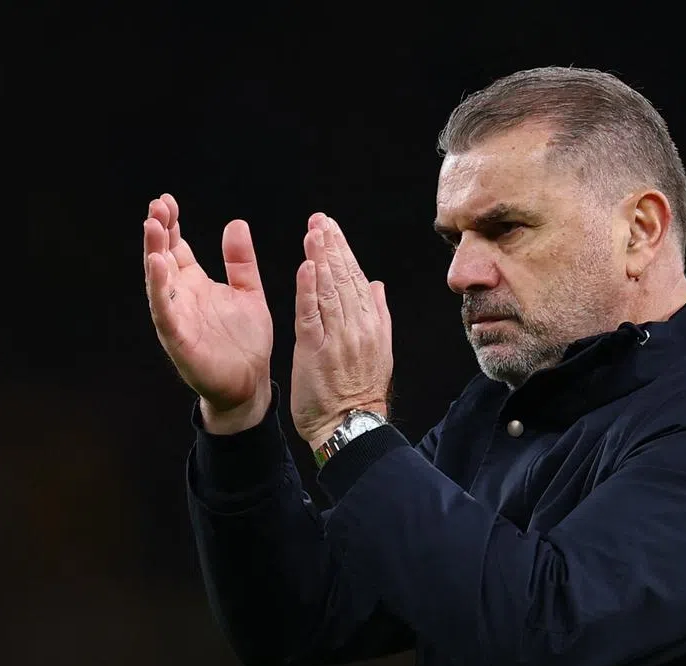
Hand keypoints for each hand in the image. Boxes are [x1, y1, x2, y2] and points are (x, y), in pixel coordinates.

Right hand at [143, 193, 273, 432]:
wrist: (250, 382)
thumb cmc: (246, 340)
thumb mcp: (249, 292)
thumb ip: (241, 261)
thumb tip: (236, 223)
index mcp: (196, 284)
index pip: (177, 247)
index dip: (171, 224)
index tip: (167, 200)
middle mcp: (181, 298)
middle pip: (163, 258)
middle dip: (158, 232)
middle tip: (157, 206)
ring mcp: (177, 318)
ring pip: (158, 281)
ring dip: (154, 254)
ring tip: (153, 226)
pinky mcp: (179, 340)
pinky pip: (165, 312)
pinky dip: (160, 289)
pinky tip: (159, 265)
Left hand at [291, 213, 392, 448]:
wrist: (351, 427)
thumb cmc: (360, 392)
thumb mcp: (378, 351)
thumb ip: (378, 315)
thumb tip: (376, 285)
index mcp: (372, 324)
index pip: (357, 279)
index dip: (344, 252)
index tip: (332, 229)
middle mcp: (358, 327)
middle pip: (344, 278)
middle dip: (332, 246)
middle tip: (320, 219)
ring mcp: (338, 338)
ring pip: (329, 290)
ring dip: (321, 258)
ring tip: (314, 231)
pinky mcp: (316, 350)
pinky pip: (312, 314)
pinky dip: (309, 289)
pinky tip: (306, 266)